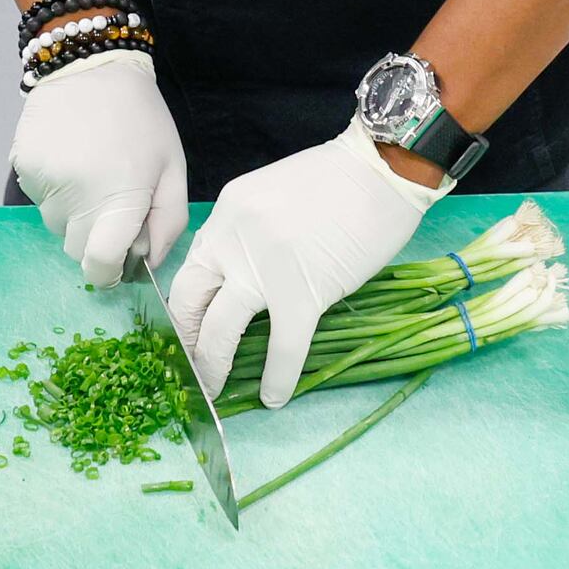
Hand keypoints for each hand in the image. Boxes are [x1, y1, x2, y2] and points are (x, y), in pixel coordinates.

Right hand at [10, 49, 187, 282]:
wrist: (91, 67)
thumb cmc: (141, 120)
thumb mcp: (172, 168)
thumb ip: (168, 222)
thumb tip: (146, 261)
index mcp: (120, 199)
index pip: (100, 264)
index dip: (108, 272)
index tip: (115, 263)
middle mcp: (76, 197)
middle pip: (77, 249)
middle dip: (95, 237)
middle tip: (111, 201)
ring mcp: (44, 183)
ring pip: (56, 225)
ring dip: (74, 213)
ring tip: (91, 172)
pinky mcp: (23, 168)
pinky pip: (39, 199)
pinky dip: (54, 189)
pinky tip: (70, 158)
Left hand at [168, 128, 435, 407]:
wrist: (382, 171)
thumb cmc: (339, 181)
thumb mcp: (272, 196)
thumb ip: (248, 233)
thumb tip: (242, 278)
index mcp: (226, 215)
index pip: (191, 269)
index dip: (187, 306)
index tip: (191, 329)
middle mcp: (232, 241)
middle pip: (190, 301)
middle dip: (186, 340)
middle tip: (189, 366)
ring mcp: (263, 270)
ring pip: (220, 330)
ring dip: (212, 366)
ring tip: (213, 391)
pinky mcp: (301, 295)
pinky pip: (281, 348)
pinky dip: (275, 378)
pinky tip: (273, 397)